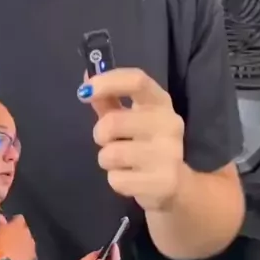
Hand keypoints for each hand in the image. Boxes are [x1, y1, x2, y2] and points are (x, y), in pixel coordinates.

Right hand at [0, 214, 35, 259]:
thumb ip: (1, 224)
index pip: (19, 218)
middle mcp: (27, 231)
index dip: (14, 222)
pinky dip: (25, 253)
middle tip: (10, 240)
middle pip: (25, 229)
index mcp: (18, 224)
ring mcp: (31, 243)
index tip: (9, 227)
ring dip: (23, 243)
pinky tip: (18, 258)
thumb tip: (1, 217)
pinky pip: (30, 252)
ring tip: (14, 251)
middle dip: (19, 233)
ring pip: (28, 240)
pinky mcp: (32, 255)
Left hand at [78, 68, 184, 211]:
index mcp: (161, 101)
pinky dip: (116, 180)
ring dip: (107, 159)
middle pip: (114, 121)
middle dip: (100, 133)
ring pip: (111, 154)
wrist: (175, 184)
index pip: (137, 80)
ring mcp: (169, 154)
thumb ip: (109, 99)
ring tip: (122, 161)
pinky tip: (131, 177)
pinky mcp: (163, 182)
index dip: (107, 82)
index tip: (84, 92)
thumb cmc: (145, 142)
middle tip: (106, 140)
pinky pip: (117, 180)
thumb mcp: (130, 116)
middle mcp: (169, 123)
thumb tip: (86, 75)